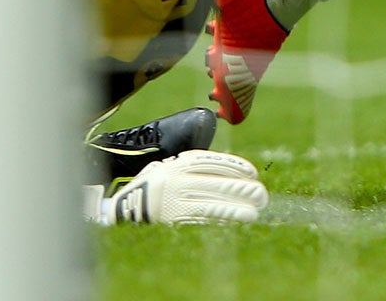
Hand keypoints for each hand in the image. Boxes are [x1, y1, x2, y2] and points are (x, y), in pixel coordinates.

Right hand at [95, 150, 267, 224]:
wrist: (124, 209)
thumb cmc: (153, 187)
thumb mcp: (167, 168)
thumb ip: (190, 166)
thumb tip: (224, 168)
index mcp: (176, 164)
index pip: (210, 162)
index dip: (234, 167)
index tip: (252, 173)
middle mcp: (176, 180)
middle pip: (216, 183)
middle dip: (241, 189)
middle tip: (261, 194)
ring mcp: (174, 200)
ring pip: (212, 203)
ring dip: (236, 207)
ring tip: (255, 211)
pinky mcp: (172, 219)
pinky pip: (202, 219)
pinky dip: (221, 220)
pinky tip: (236, 223)